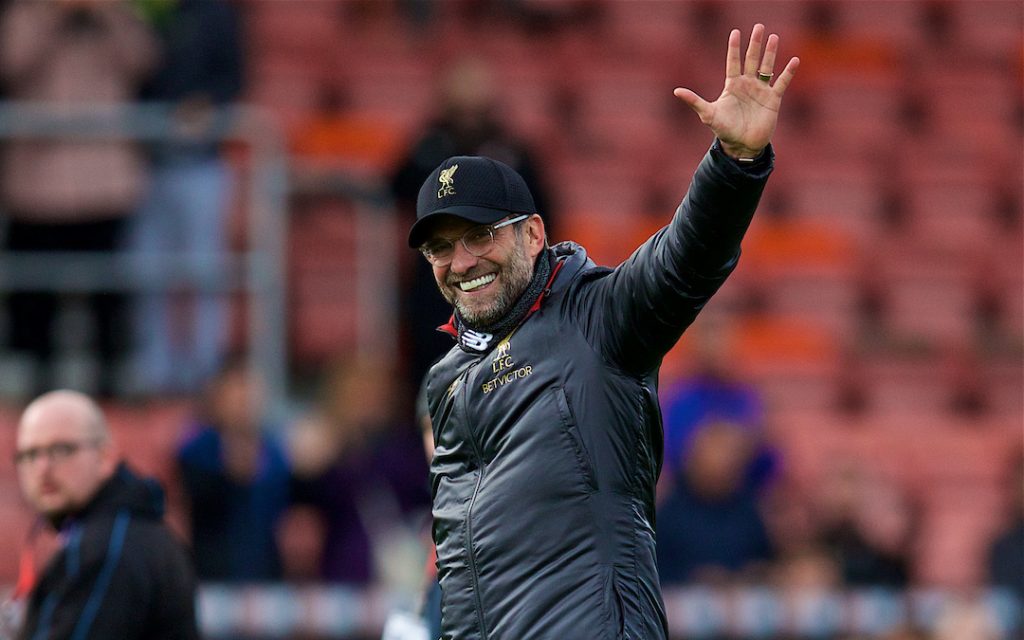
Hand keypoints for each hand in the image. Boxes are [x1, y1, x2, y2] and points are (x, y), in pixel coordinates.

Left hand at [674, 24, 798, 159]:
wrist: (742, 146)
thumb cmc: (724, 130)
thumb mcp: (708, 114)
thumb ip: (694, 101)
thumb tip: (676, 91)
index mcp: (732, 85)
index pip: (733, 62)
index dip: (734, 48)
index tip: (735, 32)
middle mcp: (747, 85)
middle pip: (751, 59)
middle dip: (755, 44)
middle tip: (759, 27)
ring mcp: (761, 91)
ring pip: (766, 67)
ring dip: (770, 53)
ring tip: (773, 37)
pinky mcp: (773, 99)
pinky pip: (782, 82)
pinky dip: (788, 72)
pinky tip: (794, 60)